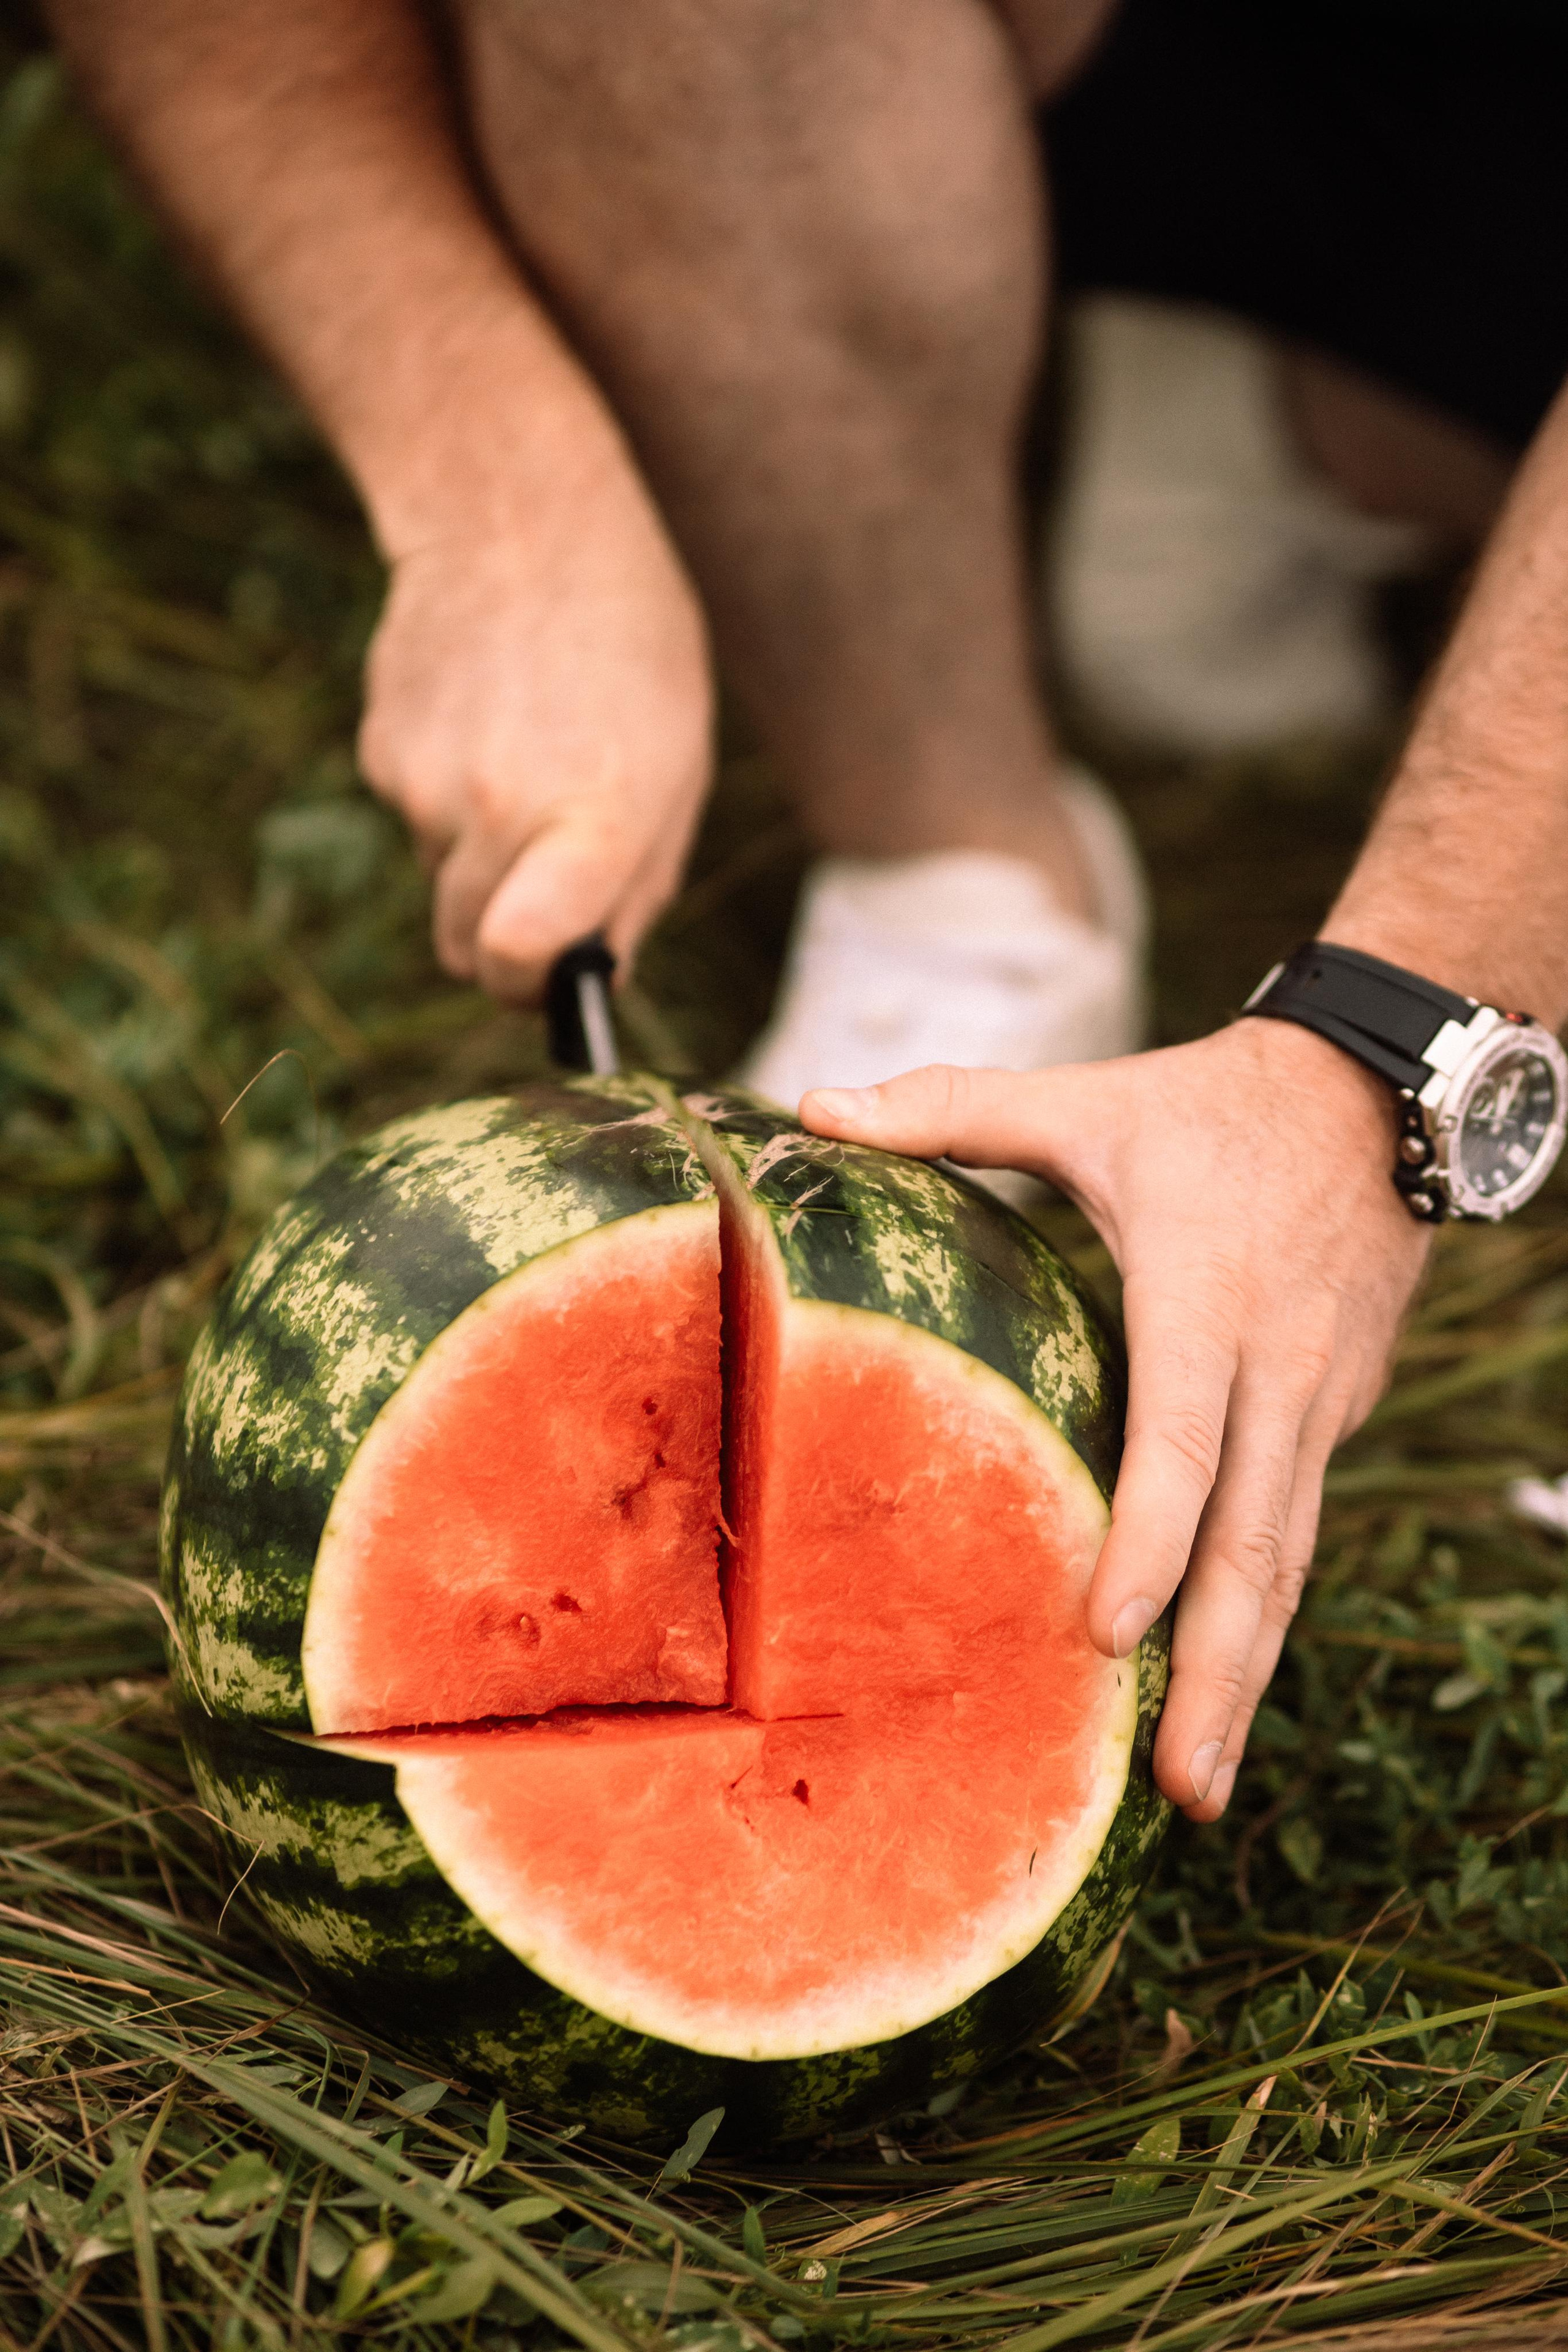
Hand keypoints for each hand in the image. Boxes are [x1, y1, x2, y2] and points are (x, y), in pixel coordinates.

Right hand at [358, 453, 711, 1002]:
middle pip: (467, 953)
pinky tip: (486, 722)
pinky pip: (415, 821)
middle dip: (506, 948)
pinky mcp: (380, 753)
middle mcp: (496, 809)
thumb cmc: (629, 646)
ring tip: (528, 759)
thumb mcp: (678, 770)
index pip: (520, 956)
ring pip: (443, 884)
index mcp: (591, 818)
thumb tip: (594, 982)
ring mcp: (424, 782)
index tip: (554, 983)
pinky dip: (447, 797)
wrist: (519, 516)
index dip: (531, 991)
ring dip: (481, 857)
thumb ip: (637, 889)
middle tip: (550, 888)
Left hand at [801, 1021, 1432, 1820]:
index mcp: (1204, 1298)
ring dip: (1250, 1673)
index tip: (1109, 1635)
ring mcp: (1322, 1397)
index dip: (1151, 1539)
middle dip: (1218, 1672)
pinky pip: (1298, 1523)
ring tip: (1203, 1785)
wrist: (1375, 1090)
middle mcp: (1278, 1365)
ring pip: (1289, 1555)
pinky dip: (1264, 1609)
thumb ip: (952, 1109)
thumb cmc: (1207, 1106)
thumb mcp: (1086, 1101)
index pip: (1184, 1438)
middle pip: (1254, 1540)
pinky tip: (1224, 1680)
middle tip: (1180, 1788)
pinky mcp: (1342, 1409)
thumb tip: (813, 1103)